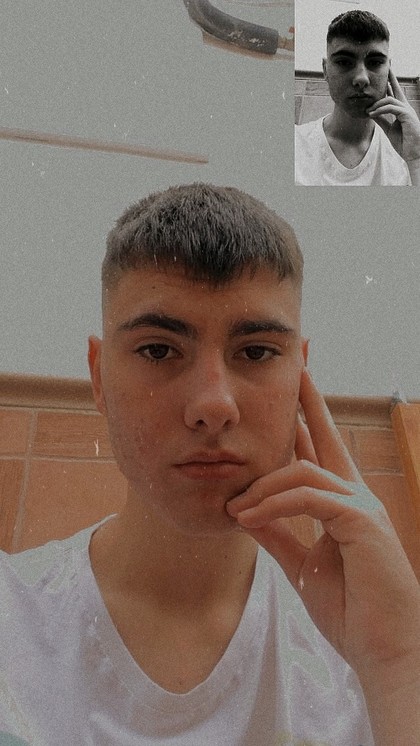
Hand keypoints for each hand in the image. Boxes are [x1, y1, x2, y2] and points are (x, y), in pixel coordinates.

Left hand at [227, 369, 419, 683]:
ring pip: (303, 470)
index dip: (305, 417)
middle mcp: (355, 494)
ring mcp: (361, 504)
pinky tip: (248, 517)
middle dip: (308, 396)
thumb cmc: (352, 609)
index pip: (318, 449)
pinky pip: (308, 497)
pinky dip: (274, 505)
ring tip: (235, 508)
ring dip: (263, 486)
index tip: (294, 386)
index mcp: (341, 502)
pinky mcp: (361, 520)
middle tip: (296, 361)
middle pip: (326, 433)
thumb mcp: (302, 565)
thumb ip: (278, 535)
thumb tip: (244, 512)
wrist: (383, 649)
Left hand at [367, 68, 419, 163]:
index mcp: (402, 109)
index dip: (389, 83)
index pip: (394, 93)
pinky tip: (372, 114)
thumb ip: (382, 120)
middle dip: (390, 76)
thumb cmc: (404, 143)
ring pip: (389, 99)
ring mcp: (407, 110)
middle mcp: (405, 107)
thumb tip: (372, 113)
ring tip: (368, 111)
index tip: (384, 73)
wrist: (414, 154)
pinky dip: (380, 110)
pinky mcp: (407, 115)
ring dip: (376, 104)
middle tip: (385, 64)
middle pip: (396, 87)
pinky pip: (391, 108)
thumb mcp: (389, 129)